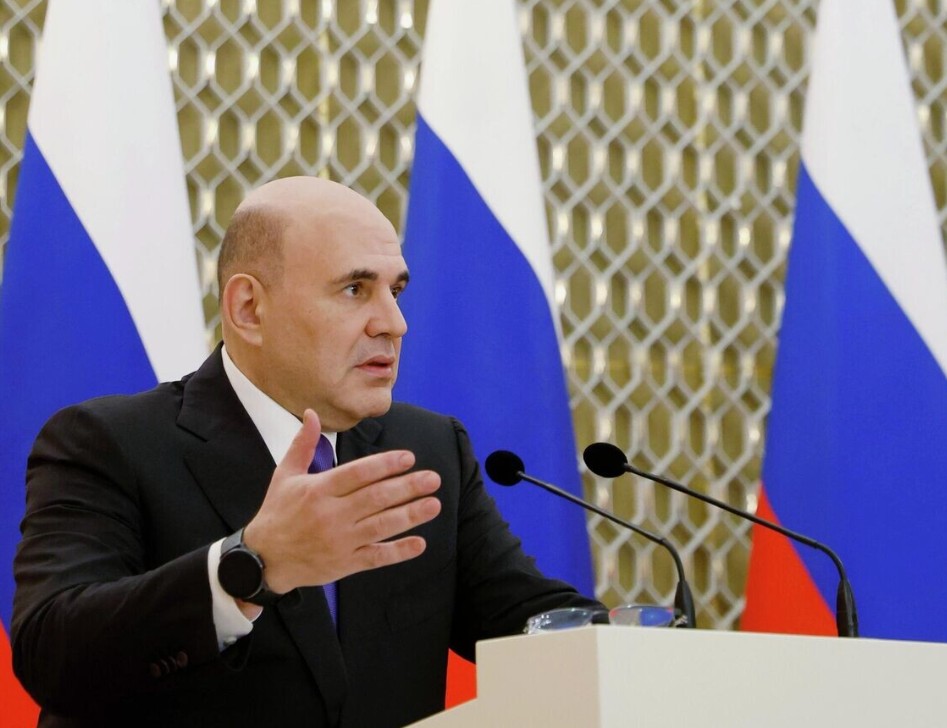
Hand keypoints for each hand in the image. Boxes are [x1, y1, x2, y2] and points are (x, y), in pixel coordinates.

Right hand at [242, 409, 440, 593]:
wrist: (263, 559)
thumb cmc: (277, 512)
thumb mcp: (285, 475)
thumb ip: (303, 444)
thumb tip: (311, 413)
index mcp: (318, 490)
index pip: (358, 474)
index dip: (385, 465)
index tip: (409, 458)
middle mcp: (331, 515)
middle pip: (376, 498)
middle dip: (407, 487)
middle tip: (433, 479)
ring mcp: (340, 541)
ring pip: (381, 526)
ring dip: (411, 515)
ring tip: (434, 504)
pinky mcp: (344, 564)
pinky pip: (376, 557)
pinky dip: (398, 551)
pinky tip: (420, 543)